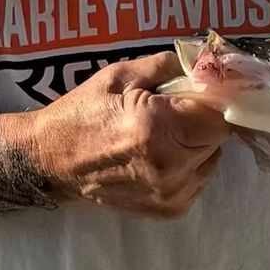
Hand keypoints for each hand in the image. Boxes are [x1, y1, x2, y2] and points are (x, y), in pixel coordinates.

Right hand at [4, 52, 231, 219]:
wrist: (47, 162)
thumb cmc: (82, 113)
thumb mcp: (121, 76)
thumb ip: (169, 64)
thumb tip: (207, 60)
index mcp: (159, 128)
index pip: (222, 111)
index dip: (219, 98)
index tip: (207, 90)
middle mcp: (171, 165)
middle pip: (220, 135)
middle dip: (206, 118)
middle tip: (178, 110)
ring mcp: (171, 192)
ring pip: (213, 157)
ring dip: (200, 143)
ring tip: (166, 134)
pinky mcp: (169, 209)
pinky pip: (200, 179)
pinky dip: (190, 165)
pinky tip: (162, 155)